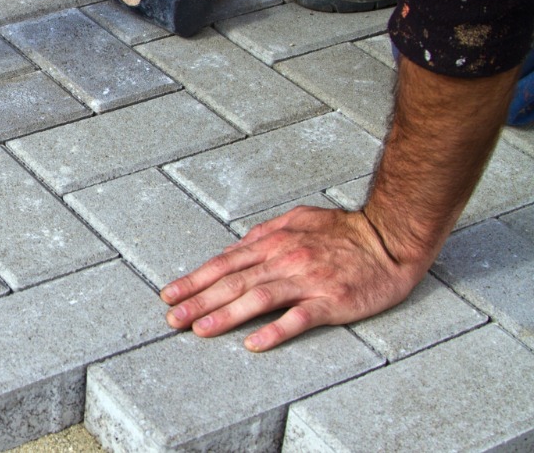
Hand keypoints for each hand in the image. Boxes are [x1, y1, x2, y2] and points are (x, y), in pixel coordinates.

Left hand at [159, 206, 428, 351]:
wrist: (391, 239)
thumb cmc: (345, 231)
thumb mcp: (299, 219)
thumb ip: (266, 232)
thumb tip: (236, 246)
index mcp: (275, 242)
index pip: (225, 263)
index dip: (195, 279)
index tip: (170, 294)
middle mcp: (286, 259)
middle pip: (234, 282)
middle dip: (199, 300)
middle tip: (172, 318)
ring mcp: (309, 280)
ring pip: (259, 298)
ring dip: (226, 315)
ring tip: (200, 329)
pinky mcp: (333, 301)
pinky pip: (300, 318)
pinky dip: (275, 330)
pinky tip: (254, 343)